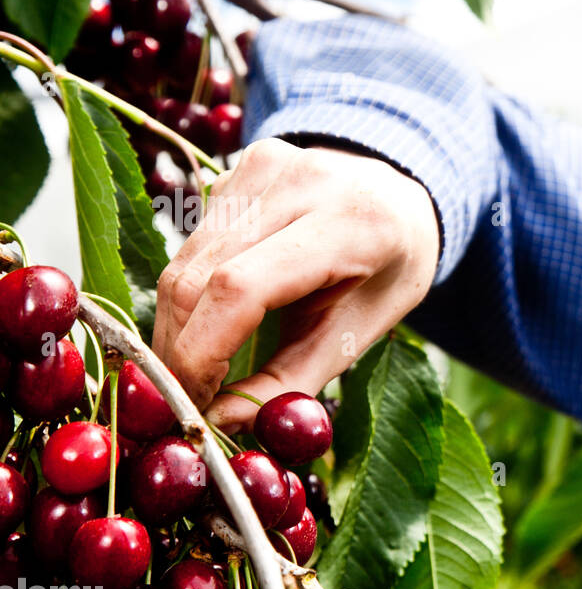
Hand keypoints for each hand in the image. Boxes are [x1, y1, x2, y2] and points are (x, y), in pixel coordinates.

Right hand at [152, 138, 440, 431]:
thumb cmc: (386, 272)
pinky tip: (207, 324)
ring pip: (184, 260)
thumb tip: (221, 424)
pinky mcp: (240, 164)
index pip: (241, 288)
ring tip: (192, 371)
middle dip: (179, 349)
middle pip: (199, 276)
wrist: (399, 198)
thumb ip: (293, 381)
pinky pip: (193, 241)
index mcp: (351, 225)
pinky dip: (188, 294)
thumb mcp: (359, 333)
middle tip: (183, 401)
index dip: (202, 352)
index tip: (193, 404)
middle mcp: (302, 183)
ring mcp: (266, 165)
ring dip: (175, 326)